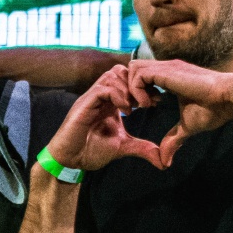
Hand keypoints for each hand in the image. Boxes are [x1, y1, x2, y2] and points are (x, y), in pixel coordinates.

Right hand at [43, 66, 160, 173]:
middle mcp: (101, 96)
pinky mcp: (84, 105)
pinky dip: (117, 96)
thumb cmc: (91, 151)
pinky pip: (102, 89)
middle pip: (120, 71)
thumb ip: (142, 148)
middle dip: (137, 83)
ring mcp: (91, 98)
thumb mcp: (123, 147)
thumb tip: (162, 160)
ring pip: (112, 75)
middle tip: (147, 102)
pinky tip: (126, 111)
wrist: (71, 161)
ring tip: (136, 107)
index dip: (143, 87)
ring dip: (128, 89)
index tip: (156, 101)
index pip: (127, 79)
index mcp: (110, 101)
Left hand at [124, 60, 232, 167]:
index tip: (144, 108)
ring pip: (132, 68)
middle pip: (132, 68)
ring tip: (141, 107)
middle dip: (127, 89)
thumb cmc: (214, 110)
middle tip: (135, 108)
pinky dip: (136, 90)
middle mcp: (166, 68)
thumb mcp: (187, 127)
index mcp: (170, 76)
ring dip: (131, 89)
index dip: (136, 91)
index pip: (141, 75)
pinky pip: (139, 75)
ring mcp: (166, 67)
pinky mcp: (168, 70)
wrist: (230, 99)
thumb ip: (174, 139)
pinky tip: (149, 105)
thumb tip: (165, 161)